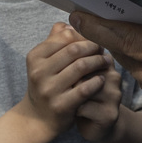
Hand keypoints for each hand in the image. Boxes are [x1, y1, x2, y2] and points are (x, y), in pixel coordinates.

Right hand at [17, 22, 111, 137]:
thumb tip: (69, 23)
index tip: (93, 38)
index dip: (83, 36)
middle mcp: (39, 72)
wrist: (38, 118)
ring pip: (81, 66)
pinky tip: (102, 79)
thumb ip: (55, 41)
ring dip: (98, 61)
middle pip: (74, 50)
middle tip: (103, 49)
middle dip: (93, 47)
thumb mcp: (44, 62)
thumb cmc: (46, 84)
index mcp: (35, 57)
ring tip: (106, 61)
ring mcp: (49, 90)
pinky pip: (85, 89)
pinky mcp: (61, 105)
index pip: (64, 37)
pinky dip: (96, 81)